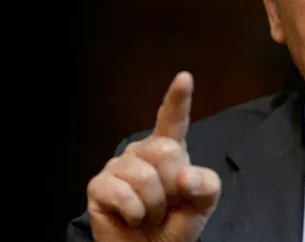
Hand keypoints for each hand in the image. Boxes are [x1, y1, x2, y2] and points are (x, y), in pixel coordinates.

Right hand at [86, 71, 221, 241]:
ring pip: (145, 176)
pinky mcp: (98, 187)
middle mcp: (141, 153)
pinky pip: (123, 193)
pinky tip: (133, 218)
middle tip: (166, 205)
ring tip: (149, 214)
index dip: (178, 100)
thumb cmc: (174, 226)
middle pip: (166, 152)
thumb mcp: (201, 205)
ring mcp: (117, 168)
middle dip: (173, 185)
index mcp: (168, 151)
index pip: (173, 121)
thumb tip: (186, 176)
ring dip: (154, 205)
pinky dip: (135, 212)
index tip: (184, 78)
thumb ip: (206, 185)